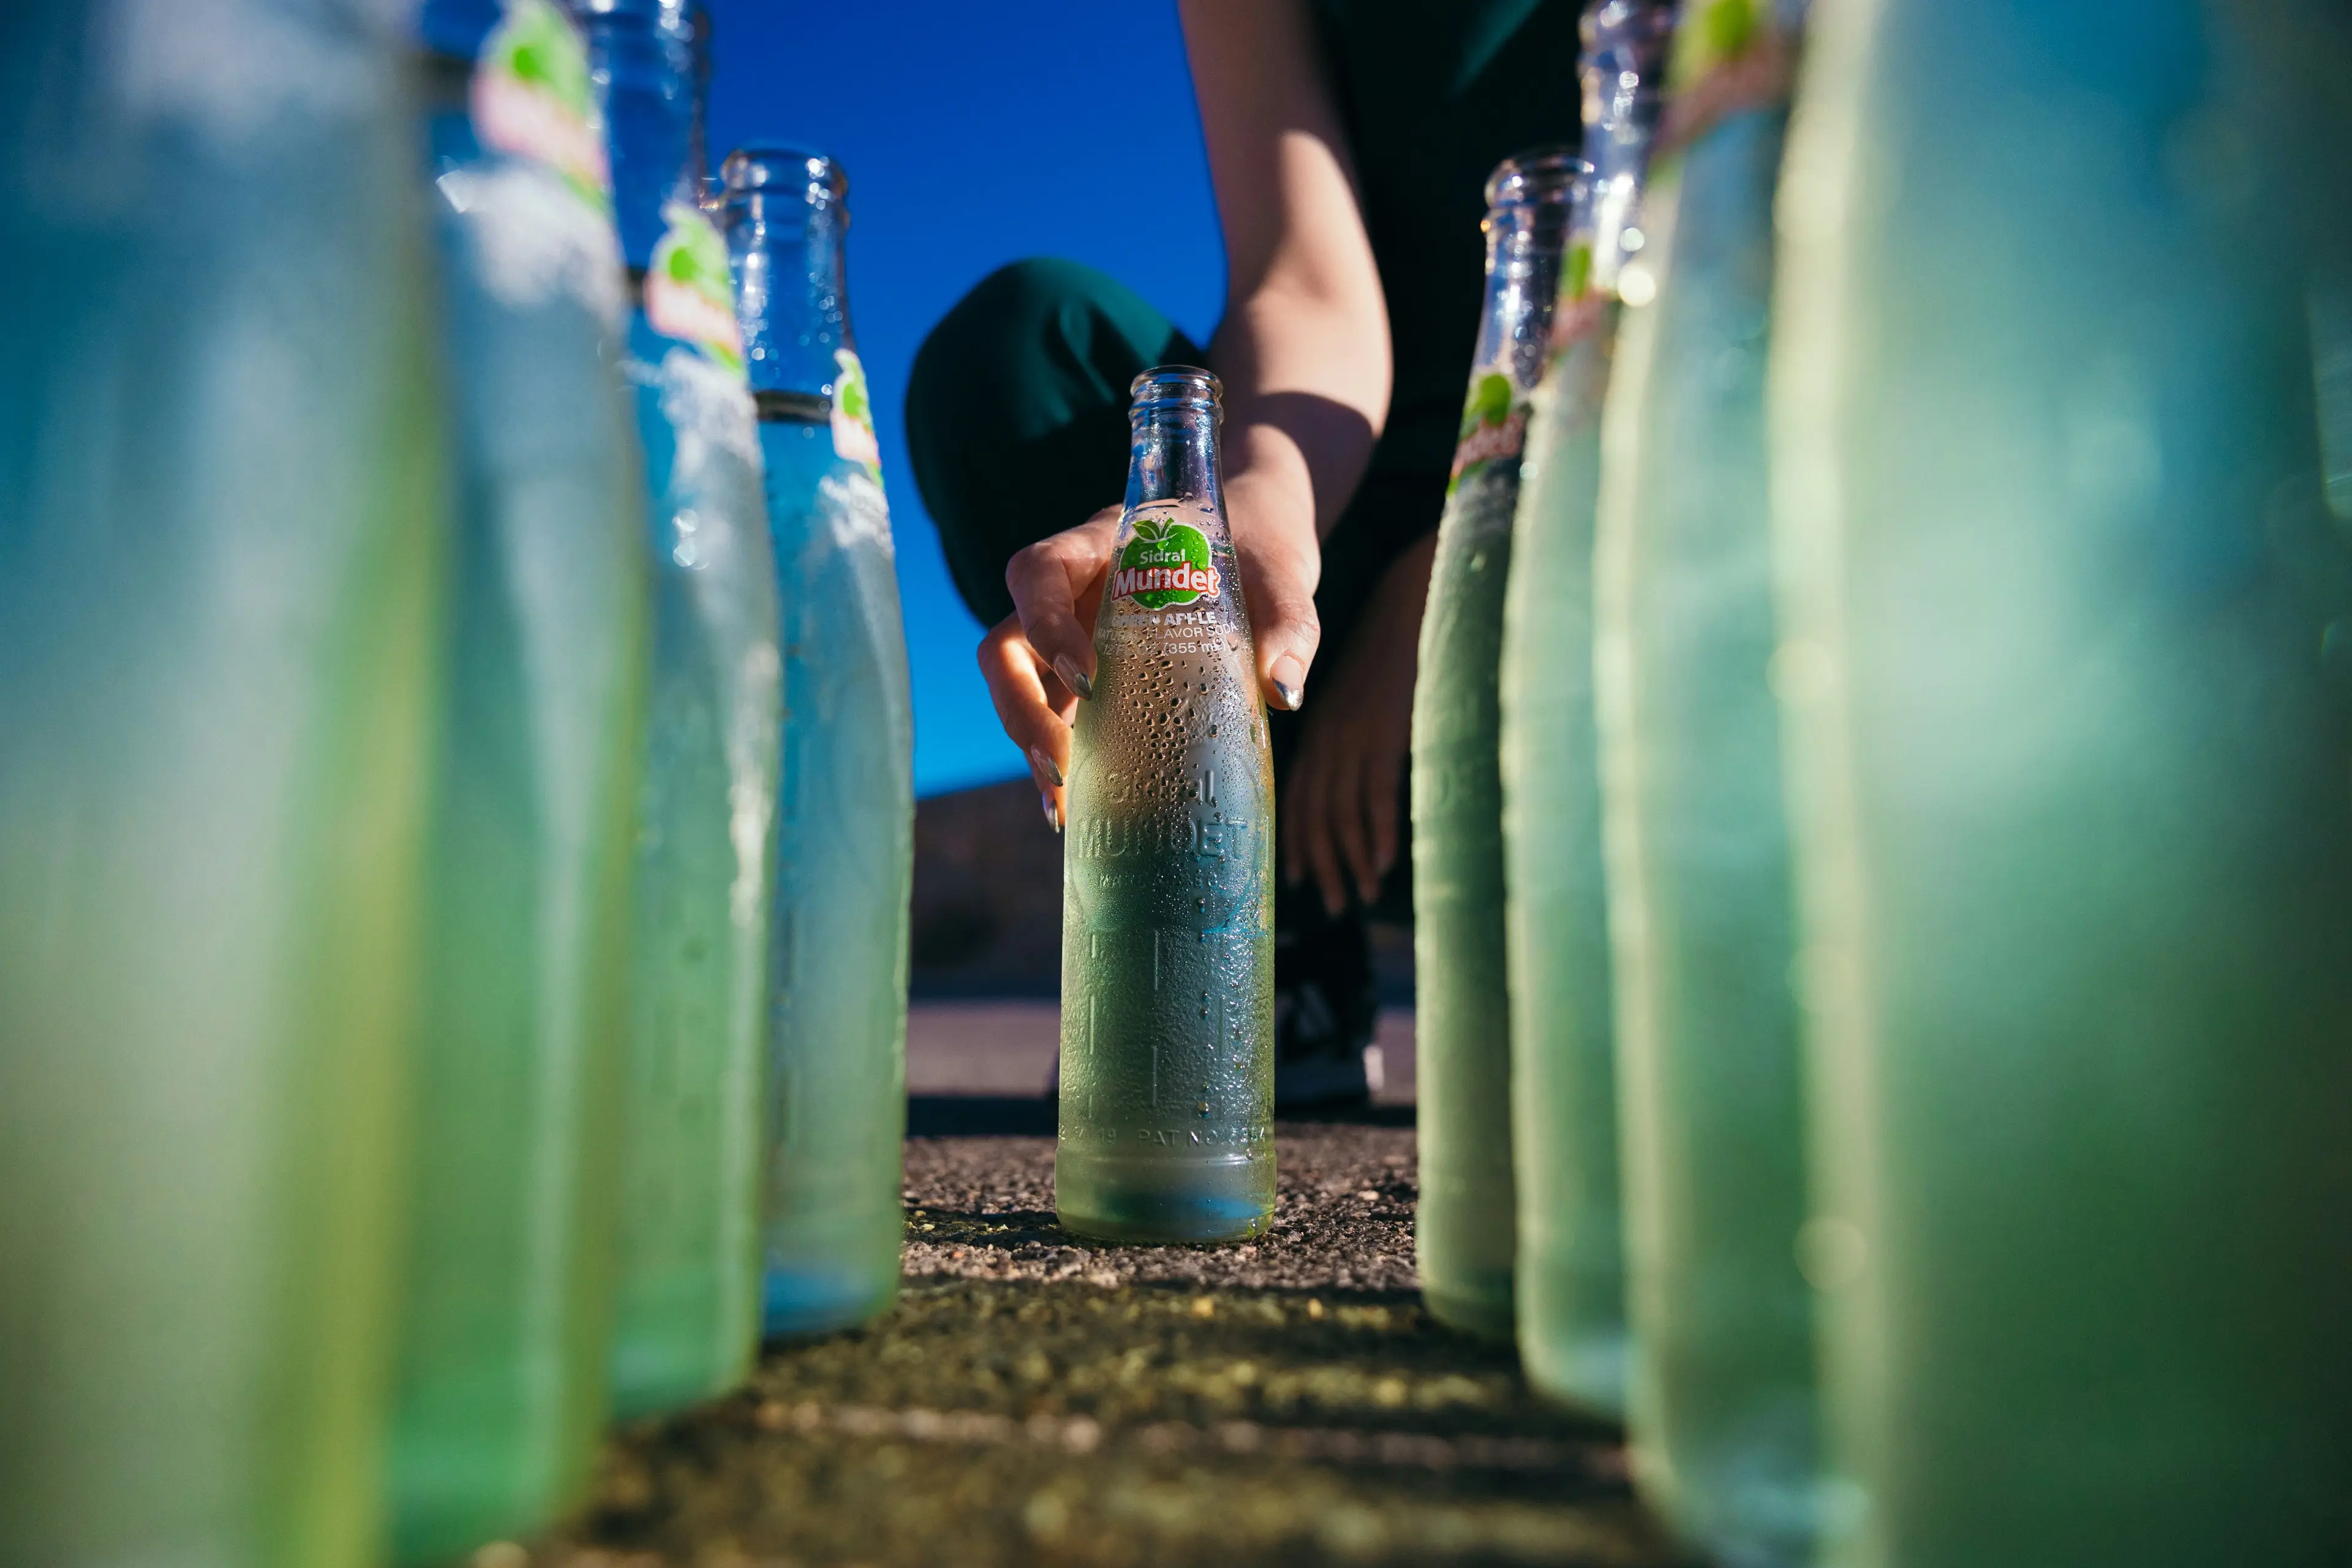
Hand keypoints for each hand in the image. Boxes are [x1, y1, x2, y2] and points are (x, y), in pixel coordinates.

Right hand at [980, 477, 1324, 828]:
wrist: (1259, 540)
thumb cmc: (1260, 544)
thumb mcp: (1281, 575)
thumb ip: (1287, 622)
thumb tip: (1283, 691)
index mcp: (1103, 546)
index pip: (1038, 572)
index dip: (1045, 625)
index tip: (1089, 679)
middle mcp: (1074, 592)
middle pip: (1006, 645)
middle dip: (1020, 710)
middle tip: (1060, 766)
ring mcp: (1076, 636)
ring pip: (1020, 687)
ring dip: (1031, 744)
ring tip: (1061, 806)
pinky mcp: (1093, 677)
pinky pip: (1058, 716)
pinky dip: (1063, 761)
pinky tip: (1077, 811)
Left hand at [1279, 531, 1434, 914]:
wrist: (1414, 593)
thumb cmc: (1392, 642)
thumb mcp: (1362, 689)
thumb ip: (1354, 729)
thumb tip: (1354, 768)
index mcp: (1318, 722)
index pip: (1298, 793)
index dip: (1298, 837)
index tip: (1300, 877)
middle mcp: (1327, 730)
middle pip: (1313, 809)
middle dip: (1323, 861)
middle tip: (1334, 903)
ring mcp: (1354, 730)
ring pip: (1340, 809)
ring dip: (1349, 858)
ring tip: (1356, 896)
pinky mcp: (1384, 726)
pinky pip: (1374, 790)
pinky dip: (1375, 830)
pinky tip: (1380, 862)